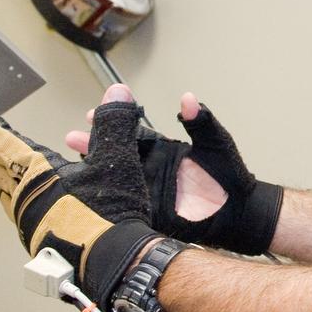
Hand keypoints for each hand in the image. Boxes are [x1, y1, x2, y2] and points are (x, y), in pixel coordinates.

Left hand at [0, 85, 161, 311]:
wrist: (113, 261)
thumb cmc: (111, 210)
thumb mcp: (117, 159)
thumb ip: (114, 122)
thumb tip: (117, 90)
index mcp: (37, 172)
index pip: (7, 144)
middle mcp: (25, 196)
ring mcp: (29, 222)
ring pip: (7, 195)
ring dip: (1, 181)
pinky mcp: (39, 242)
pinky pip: (21, 216)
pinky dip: (20, 204)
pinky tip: (27, 209)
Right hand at [66, 91, 281, 255]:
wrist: (240, 213)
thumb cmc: (231, 176)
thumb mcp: (216, 144)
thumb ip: (202, 122)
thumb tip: (188, 98)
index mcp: (162, 150)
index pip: (132, 132)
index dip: (114, 122)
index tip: (93, 112)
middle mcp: (150, 169)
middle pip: (117, 155)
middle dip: (94, 145)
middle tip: (71, 137)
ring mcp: (147, 192)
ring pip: (115, 180)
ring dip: (96, 173)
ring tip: (71, 166)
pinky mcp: (149, 213)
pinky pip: (124, 206)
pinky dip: (107, 203)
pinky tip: (88, 199)